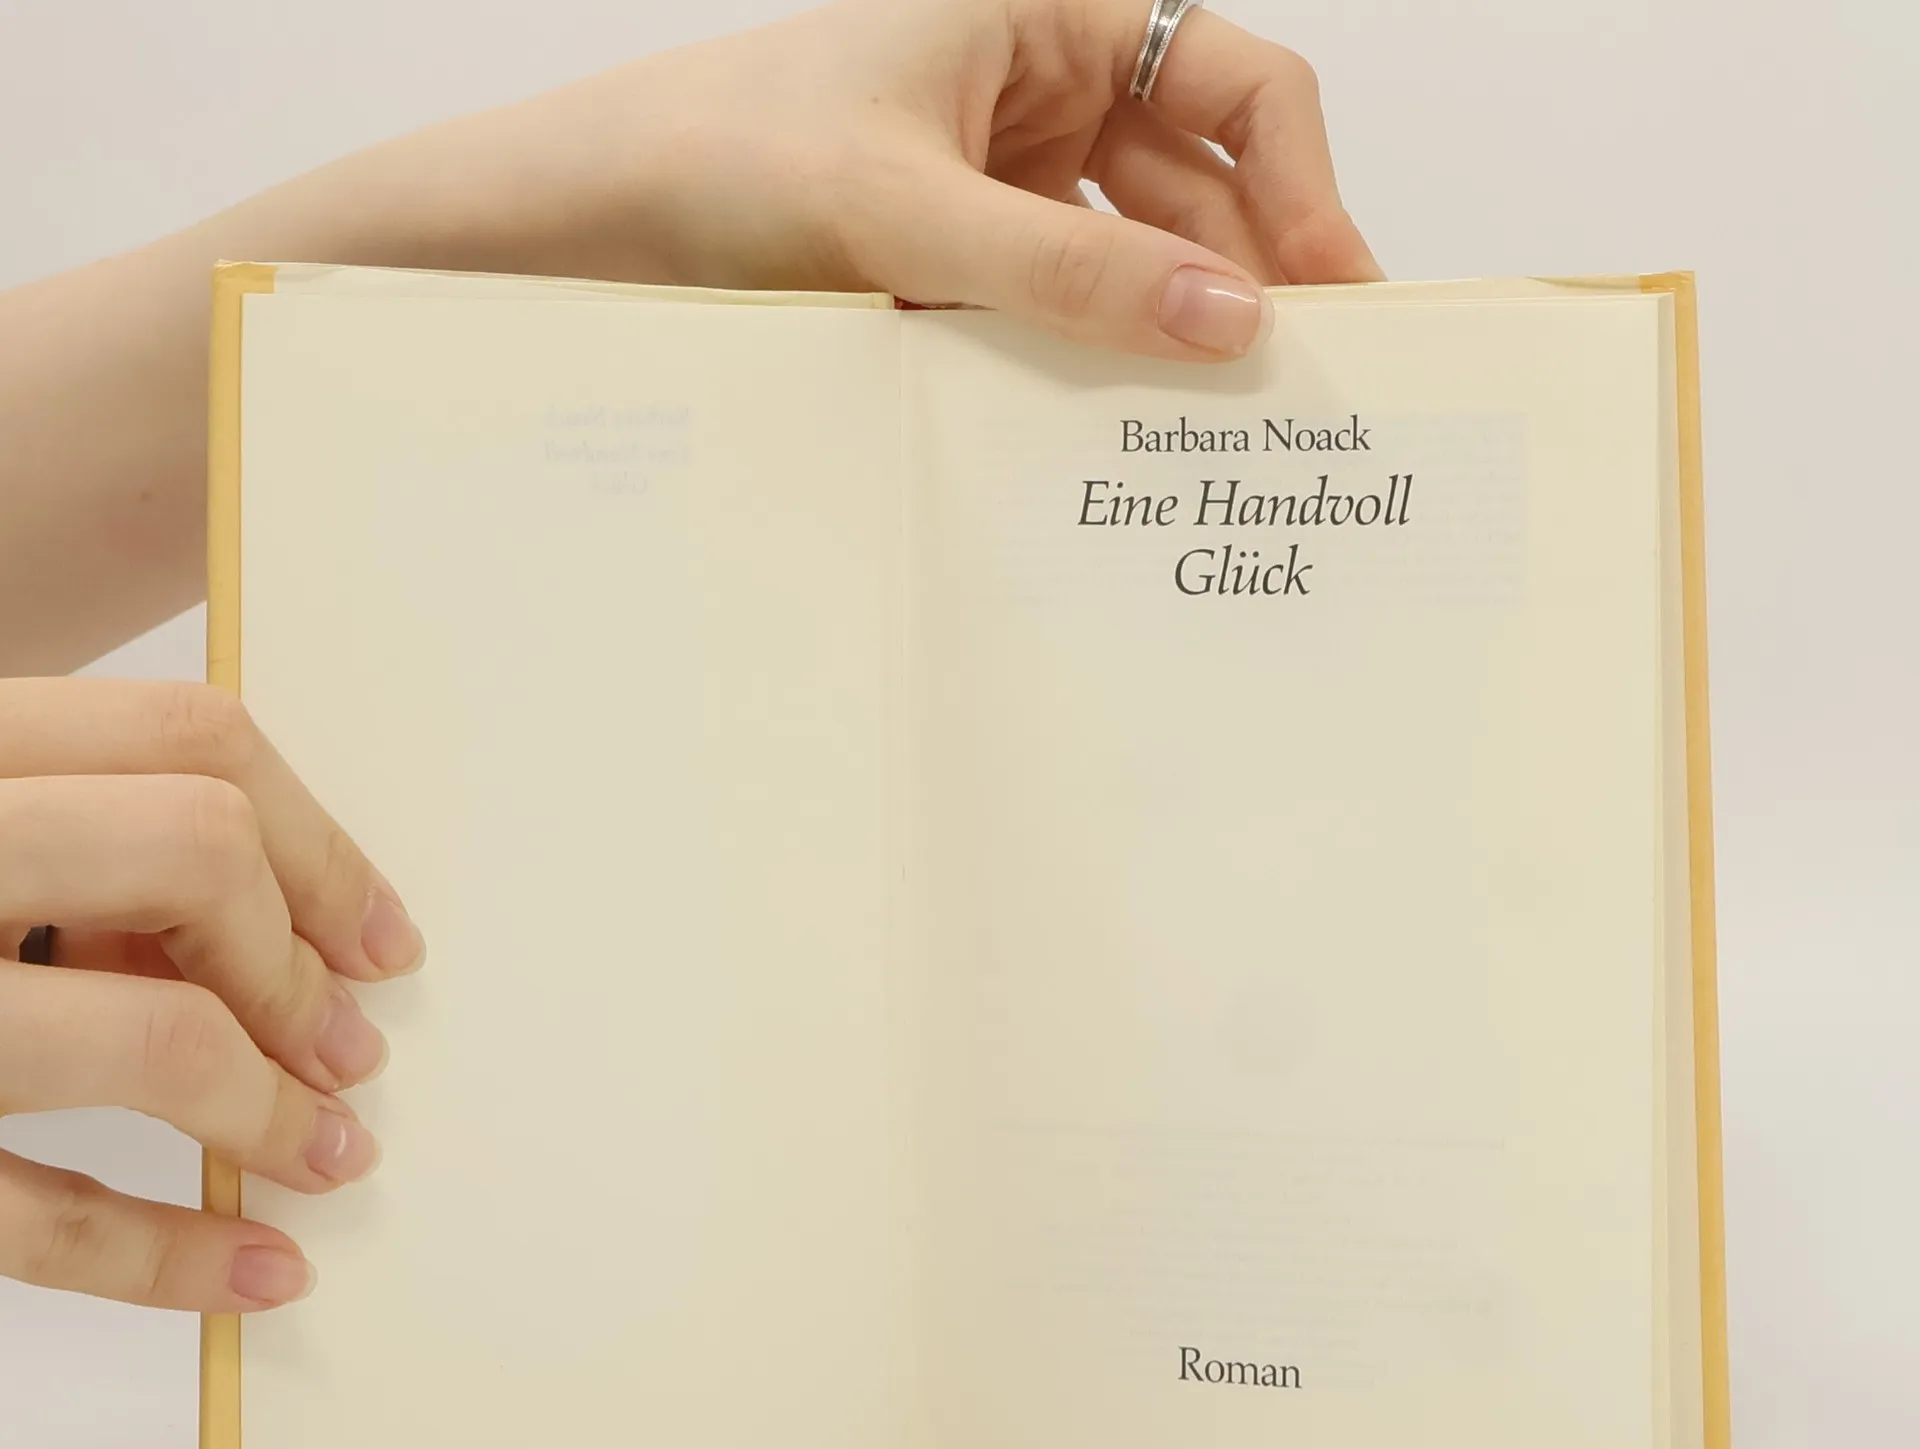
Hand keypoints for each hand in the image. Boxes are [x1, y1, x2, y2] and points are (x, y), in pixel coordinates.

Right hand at [0, 681, 422, 1312]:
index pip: (189, 736)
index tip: (382, 938)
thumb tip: (278, 933)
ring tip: (328, 1155)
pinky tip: (257, 1276)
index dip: (321, 843)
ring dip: (272, 1113)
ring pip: (147, 1038)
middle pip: (192, 851)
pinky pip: (38, 1219)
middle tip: (348, 1047)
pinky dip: (173, 1259)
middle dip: (297, 963)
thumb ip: (67, 847)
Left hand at [404, 0, 1379, 360]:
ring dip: (1164, 339)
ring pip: (1131, 262)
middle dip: (1244, 285)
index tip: (1330, 303)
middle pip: (1198, 189)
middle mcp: (1042, 89)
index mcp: (1050, 15)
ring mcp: (1003, 181)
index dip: (1303, 191)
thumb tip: (1233, 322)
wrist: (590, 226)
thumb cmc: (725, 158)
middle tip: (1292, 401)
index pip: (1238, 88)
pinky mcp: (963, 264)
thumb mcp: (909, 211)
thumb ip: (1072, 266)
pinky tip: (1113, 435)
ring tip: (1211, 437)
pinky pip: (1061, 311)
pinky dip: (1089, 366)